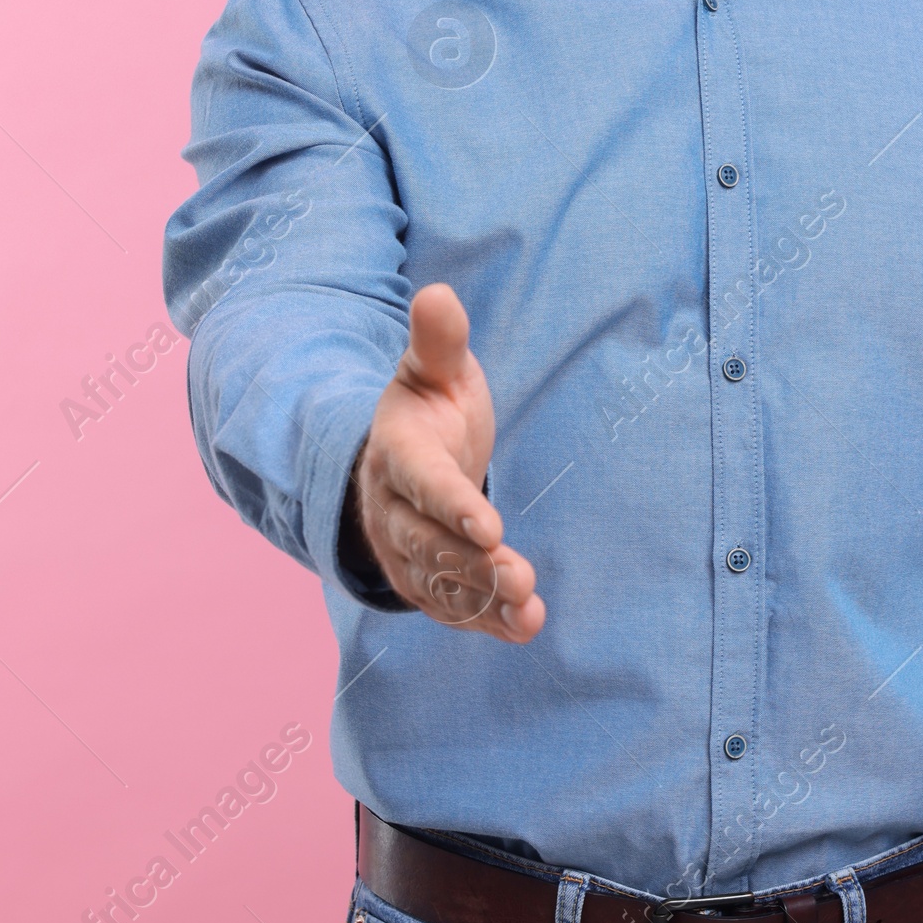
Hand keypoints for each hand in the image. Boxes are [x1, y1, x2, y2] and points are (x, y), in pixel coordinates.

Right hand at [350, 283, 544, 641]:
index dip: (454, 505)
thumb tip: (438, 293)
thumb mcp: (433, 371)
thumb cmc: (428, 408)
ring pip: (441, 583)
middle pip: (429, 544)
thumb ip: (439, 342)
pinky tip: (524, 629)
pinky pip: (451, 608)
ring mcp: (405, 550)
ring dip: (484, 601)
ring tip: (529, 613)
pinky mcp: (424, 582)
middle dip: (473, 565)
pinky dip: (486, 623)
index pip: (424, 483)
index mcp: (399, 454)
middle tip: (521, 578)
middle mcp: (393, 510)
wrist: (402, 457)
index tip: (491, 526)